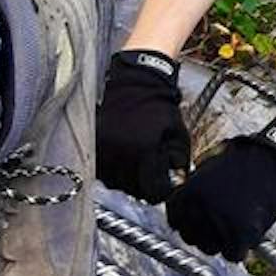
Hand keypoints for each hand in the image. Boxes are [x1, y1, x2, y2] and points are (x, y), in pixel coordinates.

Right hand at [97, 50, 191, 200]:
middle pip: (128, 188)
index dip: (158, 192)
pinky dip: (109, 169)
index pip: (149, 187)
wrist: (138, 82)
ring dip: (123, 181)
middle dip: (140, 188)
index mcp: (145, 150)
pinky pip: (100, 166)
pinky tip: (119, 163)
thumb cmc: (160, 107)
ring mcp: (106, 146)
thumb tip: (177, 181)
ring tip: (133, 172)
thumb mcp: (178, 133)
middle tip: (147, 182)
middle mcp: (122, 150)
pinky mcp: (95, 140)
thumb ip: (179, 159)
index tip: (160, 190)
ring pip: (111, 180)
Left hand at [167, 110, 275, 261]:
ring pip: (210, 248)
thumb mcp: (209, 164)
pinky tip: (244, 238)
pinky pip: (233, 255)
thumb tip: (185, 203)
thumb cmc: (246, 157)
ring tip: (232, 231)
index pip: (174, 218)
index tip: (194, 222)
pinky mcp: (243, 234)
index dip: (185, 220)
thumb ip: (194, 185)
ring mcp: (220, 222)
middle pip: (190, 236)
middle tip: (216, 227)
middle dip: (201, 233)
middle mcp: (200, 208)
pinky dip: (239, 250)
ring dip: (219, 243)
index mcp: (190, 191)